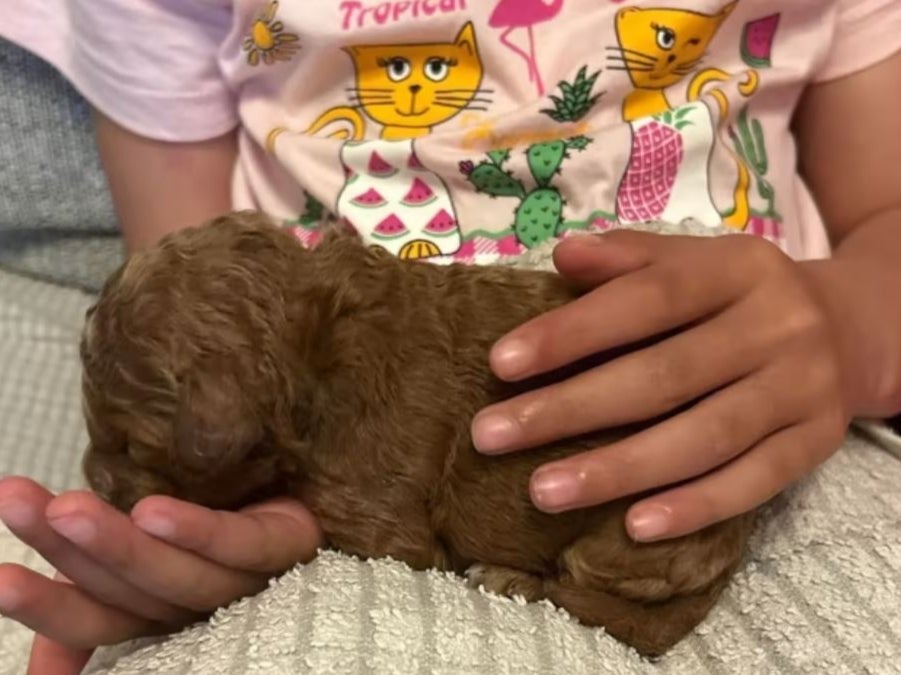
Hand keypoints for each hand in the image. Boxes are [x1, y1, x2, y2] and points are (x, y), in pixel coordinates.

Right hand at [0, 477, 321, 674]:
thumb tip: (38, 672)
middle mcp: (198, 606)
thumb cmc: (207, 538)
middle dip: (70, 551)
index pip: (96, 619)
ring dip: (118, 545)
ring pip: (177, 573)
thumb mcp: (140, 564)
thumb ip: (90, 609)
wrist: (297, 492)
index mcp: (159, 613)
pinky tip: (155, 511)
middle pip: (128, 590)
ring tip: (69, 508)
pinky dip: (197, 532)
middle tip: (21, 503)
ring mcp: (245, 579)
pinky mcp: (285, 544)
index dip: (45, 607)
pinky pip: (240, 544)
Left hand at [472, 231, 850, 541]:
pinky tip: (633, 526)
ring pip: (702, 438)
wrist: (851, 329)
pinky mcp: (816, 444)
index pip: (646, 298)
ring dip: (618, 470)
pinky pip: (753, 483)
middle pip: (664, 376)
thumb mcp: (695, 261)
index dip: (572, 332)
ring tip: (542, 491)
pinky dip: (694, 507)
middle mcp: (776, 327)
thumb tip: (562, 255)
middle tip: (493, 435)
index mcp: (738, 270)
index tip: (501, 364)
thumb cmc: (740, 297)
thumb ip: (630, 257)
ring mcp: (801, 390)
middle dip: (571, 409)